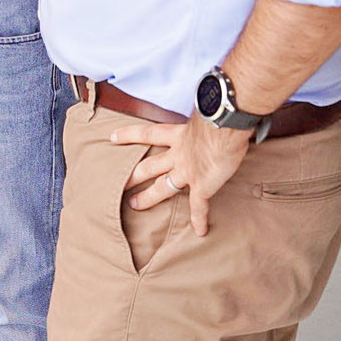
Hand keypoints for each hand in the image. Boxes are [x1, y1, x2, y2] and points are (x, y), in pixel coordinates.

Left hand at [118, 115, 253, 235]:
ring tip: (134, 205)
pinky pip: (199, 206)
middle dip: (132, 175)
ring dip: (148, 197)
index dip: (129, 135)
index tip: (113, 137)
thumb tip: (209, 110)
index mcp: (178, 134)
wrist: (227, 125)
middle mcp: (179, 153)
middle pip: (148, 166)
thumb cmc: (220, 114)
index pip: (147, 134)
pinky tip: (200, 231)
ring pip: (163, 187)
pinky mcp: (203, 185)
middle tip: (117, 182)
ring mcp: (188, 171)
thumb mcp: (204, 113)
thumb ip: (200, 117)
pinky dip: (200, 219)